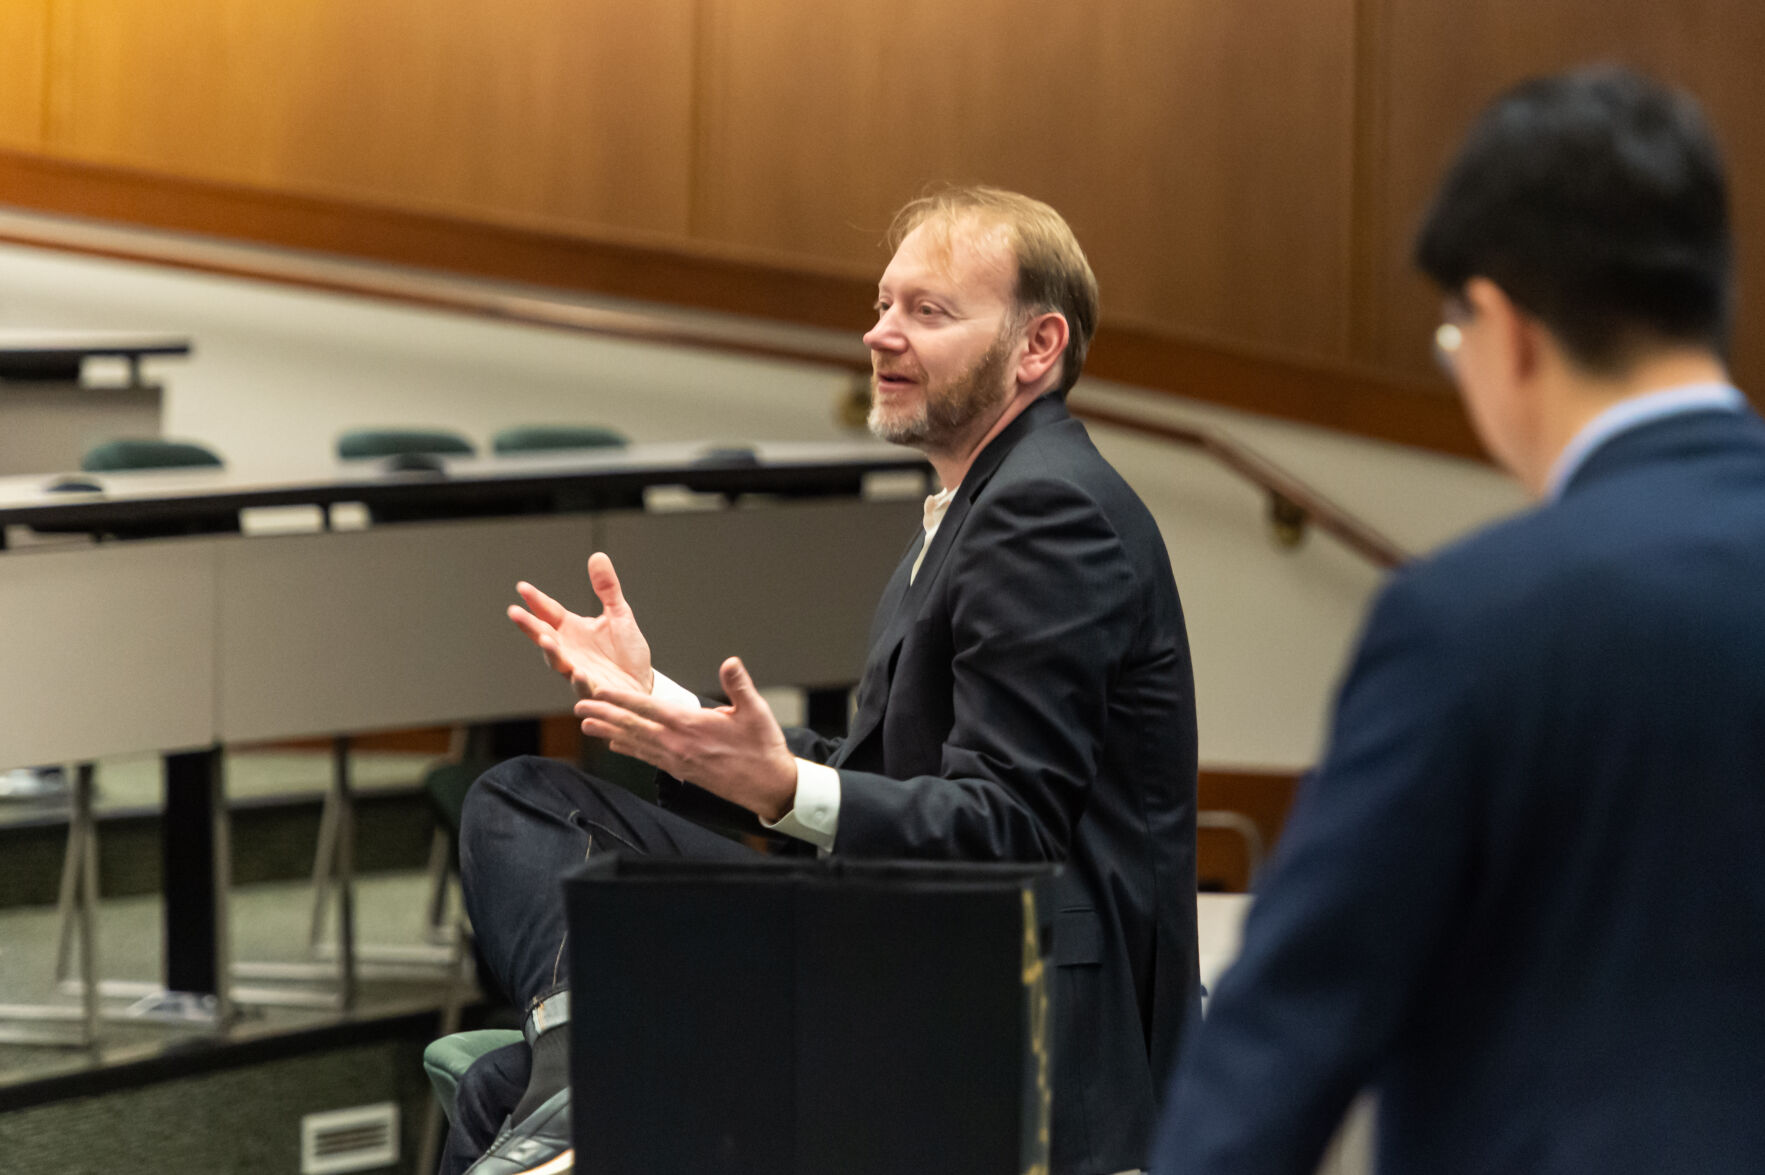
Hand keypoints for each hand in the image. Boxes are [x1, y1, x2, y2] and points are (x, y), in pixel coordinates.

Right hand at [507, 552, 651, 698]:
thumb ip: (607, 588)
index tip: (522, 587)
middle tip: (514, 612)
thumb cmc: (626, 651)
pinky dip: (579, 681)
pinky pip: (583, 686)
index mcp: (572, 630)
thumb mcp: (620, 614)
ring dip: (551, 652)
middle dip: (529, 625)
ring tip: (545, 639)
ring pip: (558, 662)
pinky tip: (578, 672)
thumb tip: (597, 555)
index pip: (549, 612)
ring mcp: (577, 671)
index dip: (536, 600)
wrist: (642, 683)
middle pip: (544, 636)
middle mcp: (569, 650)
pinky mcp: (592, 690)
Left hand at [574, 657, 798, 821]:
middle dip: (604, 716)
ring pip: (636, 744)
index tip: (598, 693)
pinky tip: (616, 746)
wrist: (768, 786)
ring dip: (609, 734)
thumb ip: (739, 685)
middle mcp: (678, 744)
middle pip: (633, 727)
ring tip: (586, 726)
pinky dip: (629, 751)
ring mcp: (677, 760)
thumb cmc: (763, 746)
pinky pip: (648, 758)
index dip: (621, 700)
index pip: (648, 709)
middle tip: (579, 708)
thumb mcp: (756, 711)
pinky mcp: (681, 771)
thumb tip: (730, 662)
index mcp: (691, 725)